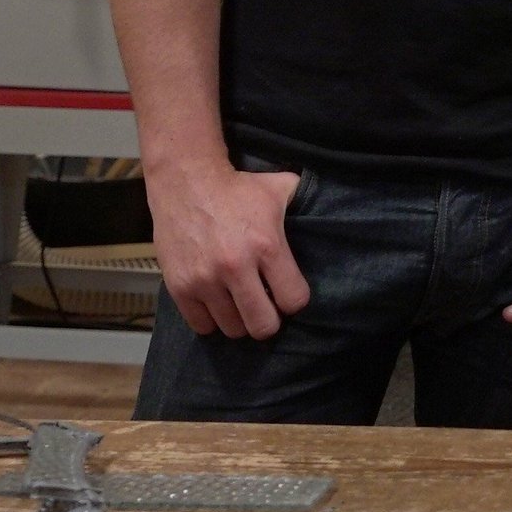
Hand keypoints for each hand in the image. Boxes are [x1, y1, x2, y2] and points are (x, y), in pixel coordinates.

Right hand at [147, 160, 306, 338]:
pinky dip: (210, 320)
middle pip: (263, 326)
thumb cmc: (237, 188)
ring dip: (239, 319)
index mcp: (267, 246)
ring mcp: (204, 279)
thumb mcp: (279, 188)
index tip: (286, 293)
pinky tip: (216, 304)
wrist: (185, 181)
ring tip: (239, 303)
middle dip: (269, 320)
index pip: (294, 300)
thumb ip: (305, 203)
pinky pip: (202, 326)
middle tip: (264, 307)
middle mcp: (235, 267)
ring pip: (233, 329)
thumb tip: (332, 208)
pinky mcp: (178, 286)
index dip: (293, 300)